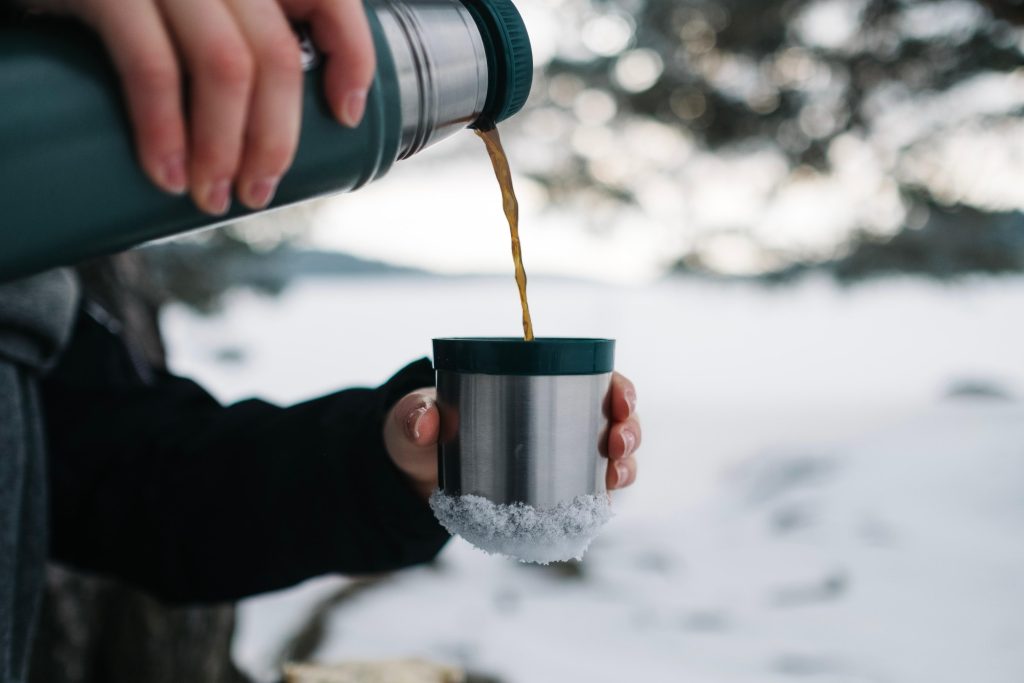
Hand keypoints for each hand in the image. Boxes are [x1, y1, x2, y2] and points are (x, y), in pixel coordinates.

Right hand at [23, 0, 374, 212]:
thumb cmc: (111, 1)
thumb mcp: (185, 7)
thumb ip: (232, 33)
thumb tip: (272, 128)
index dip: (352, 57)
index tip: (346, 115)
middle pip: (276, 55)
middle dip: (275, 139)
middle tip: (258, 190)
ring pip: (226, 67)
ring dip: (225, 149)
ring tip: (213, 198)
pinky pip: (151, 66)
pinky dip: (165, 131)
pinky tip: (167, 174)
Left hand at [382, 372, 641, 499]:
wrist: (413, 477)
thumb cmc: (420, 433)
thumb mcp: (412, 420)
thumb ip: (413, 415)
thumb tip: (425, 422)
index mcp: (534, 386)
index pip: (593, 379)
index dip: (619, 387)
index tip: (620, 397)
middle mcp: (556, 420)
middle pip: (613, 420)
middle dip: (629, 429)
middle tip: (618, 441)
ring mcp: (558, 459)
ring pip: (609, 459)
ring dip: (625, 466)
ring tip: (616, 476)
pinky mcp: (551, 494)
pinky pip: (590, 496)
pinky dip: (603, 500)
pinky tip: (605, 505)